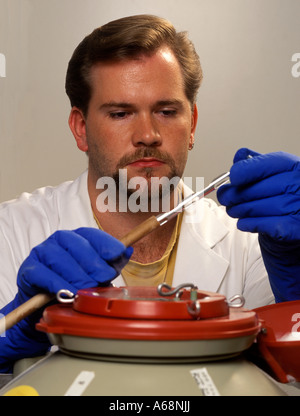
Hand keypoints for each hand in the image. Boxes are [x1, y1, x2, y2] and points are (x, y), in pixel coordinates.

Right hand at [17, 227, 132, 301]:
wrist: (46, 306)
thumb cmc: (74, 285)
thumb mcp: (97, 275)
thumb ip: (112, 263)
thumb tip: (128, 251)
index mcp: (77, 238)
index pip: (91, 234)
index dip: (106, 243)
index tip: (118, 253)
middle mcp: (59, 241)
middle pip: (76, 244)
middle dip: (93, 261)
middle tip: (104, 276)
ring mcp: (42, 253)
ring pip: (58, 257)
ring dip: (75, 273)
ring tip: (86, 287)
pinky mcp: (29, 270)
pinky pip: (42, 273)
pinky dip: (56, 283)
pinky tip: (66, 292)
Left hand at [217, 148, 299, 240]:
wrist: (299, 218)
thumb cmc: (285, 193)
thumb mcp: (275, 172)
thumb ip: (257, 163)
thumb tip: (239, 156)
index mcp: (294, 167)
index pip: (267, 164)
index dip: (245, 170)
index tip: (232, 177)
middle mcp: (299, 185)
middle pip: (257, 189)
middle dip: (235, 195)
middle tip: (225, 197)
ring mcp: (298, 206)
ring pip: (256, 208)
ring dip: (238, 210)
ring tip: (233, 210)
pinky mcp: (293, 227)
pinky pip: (262, 225)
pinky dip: (248, 223)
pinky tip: (243, 222)